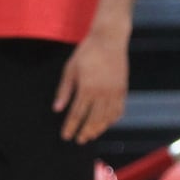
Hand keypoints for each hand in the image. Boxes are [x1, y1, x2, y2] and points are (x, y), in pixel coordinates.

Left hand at [52, 28, 127, 143]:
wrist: (109, 38)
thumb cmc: (87, 51)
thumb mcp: (70, 68)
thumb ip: (64, 90)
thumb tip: (56, 109)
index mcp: (87, 88)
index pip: (77, 114)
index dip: (70, 127)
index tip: (66, 136)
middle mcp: (102, 93)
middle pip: (93, 120)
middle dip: (85, 132)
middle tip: (79, 140)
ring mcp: (114, 92)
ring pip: (107, 117)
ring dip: (99, 129)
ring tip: (91, 135)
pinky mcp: (122, 88)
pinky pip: (119, 109)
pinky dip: (113, 119)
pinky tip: (107, 123)